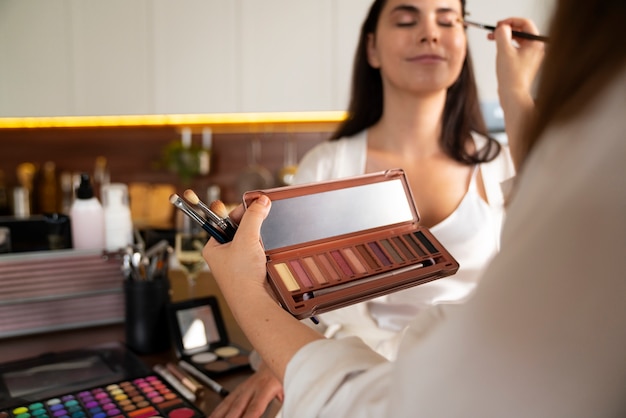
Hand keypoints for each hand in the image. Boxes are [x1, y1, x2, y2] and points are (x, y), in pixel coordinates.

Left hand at [203, 195, 272, 304]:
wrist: (253, 302)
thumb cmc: (241, 277)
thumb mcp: (246, 238)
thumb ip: (253, 217)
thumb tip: (261, 202)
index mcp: (213, 247)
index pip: (224, 220)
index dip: (239, 211)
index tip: (253, 203)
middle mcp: (222, 255)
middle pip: (238, 229)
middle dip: (251, 226)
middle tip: (260, 221)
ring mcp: (236, 264)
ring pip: (249, 241)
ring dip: (258, 239)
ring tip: (261, 243)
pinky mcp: (249, 271)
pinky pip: (256, 253)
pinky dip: (263, 250)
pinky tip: (266, 253)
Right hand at [209, 362, 283, 417]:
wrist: (277, 355)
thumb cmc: (284, 374)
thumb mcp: (289, 386)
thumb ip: (286, 400)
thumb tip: (291, 408)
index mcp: (266, 387)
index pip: (255, 407)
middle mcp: (252, 387)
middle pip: (238, 407)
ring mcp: (244, 387)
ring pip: (229, 404)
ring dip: (219, 415)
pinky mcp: (239, 389)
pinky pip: (226, 401)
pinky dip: (218, 410)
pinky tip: (212, 417)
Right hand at [488, 17, 544, 166]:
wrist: (512, 96)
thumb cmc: (511, 78)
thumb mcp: (504, 51)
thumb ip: (502, 34)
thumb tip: (501, 28)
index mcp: (536, 44)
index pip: (525, 23)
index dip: (510, 21)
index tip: (499, 24)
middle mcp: (537, 50)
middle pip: (521, 31)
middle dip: (506, 30)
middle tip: (495, 31)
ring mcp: (531, 57)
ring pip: (518, 41)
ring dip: (505, 38)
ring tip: (493, 39)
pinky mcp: (525, 64)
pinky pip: (516, 50)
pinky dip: (507, 47)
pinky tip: (498, 51)